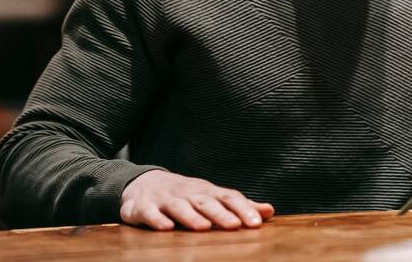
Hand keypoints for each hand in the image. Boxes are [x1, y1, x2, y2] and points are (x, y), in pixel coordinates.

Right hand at [119, 169, 274, 230]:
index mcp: (206, 191)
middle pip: (205, 201)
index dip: (242, 209)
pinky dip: (157, 219)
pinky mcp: (144, 207)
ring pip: (179, 206)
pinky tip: (166, 228)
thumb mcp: (211, 197)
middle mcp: (188, 193)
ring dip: (191, 217)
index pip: (227, 197)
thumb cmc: (186, 195)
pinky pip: (150, 213)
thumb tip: (268, 211)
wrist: (143, 183)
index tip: (256, 224)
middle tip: (235, 226)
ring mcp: (165, 199)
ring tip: (203, 227)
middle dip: (220, 214)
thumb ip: (239, 206)